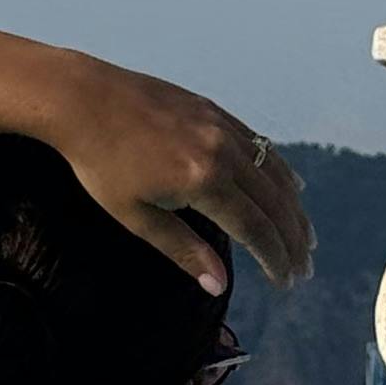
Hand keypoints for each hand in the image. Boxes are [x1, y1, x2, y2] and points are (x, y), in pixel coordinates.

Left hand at [58, 62, 314, 296]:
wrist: (81, 99)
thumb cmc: (100, 163)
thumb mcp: (135, 215)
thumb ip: (182, 249)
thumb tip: (219, 285)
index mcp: (204, 181)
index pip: (255, 229)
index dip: (275, 258)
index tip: (286, 282)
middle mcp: (223, 151)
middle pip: (274, 203)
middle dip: (292, 240)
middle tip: (303, 269)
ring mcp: (221, 126)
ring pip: (274, 173)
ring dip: (293, 208)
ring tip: (304, 237)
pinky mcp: (214, 111)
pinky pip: (260, 145)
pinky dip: (280, 171)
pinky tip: (290, 187)